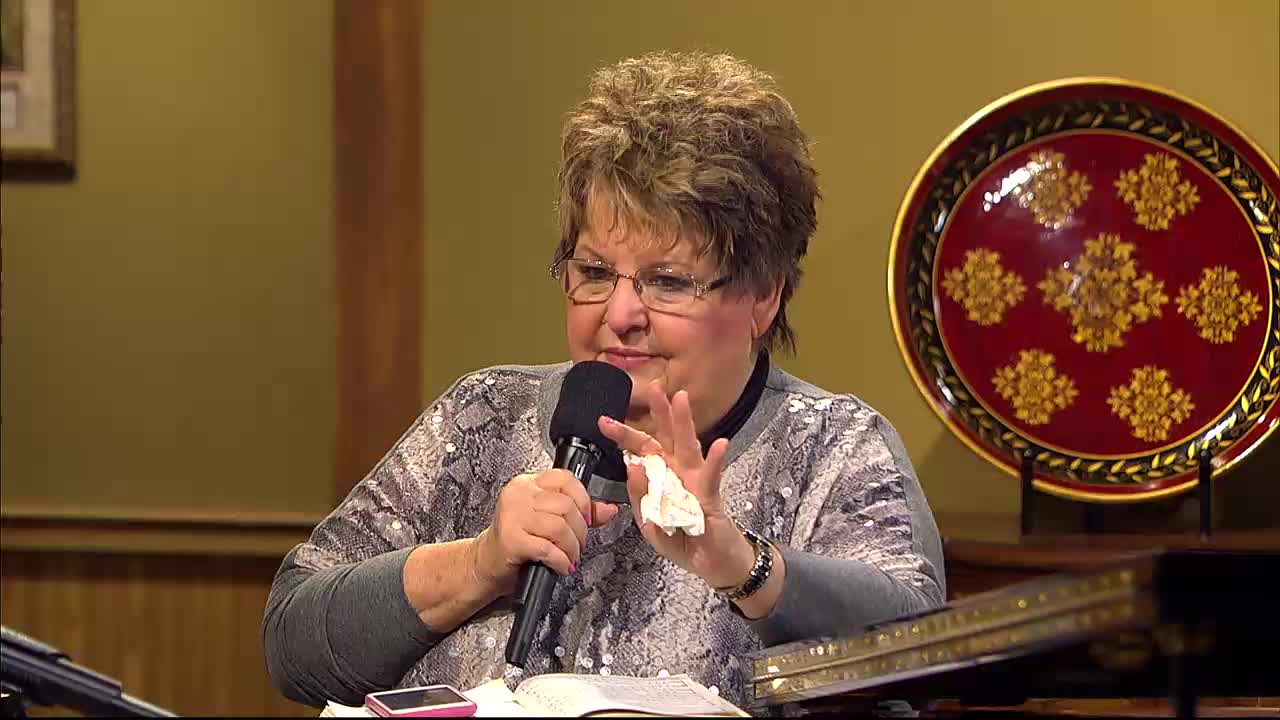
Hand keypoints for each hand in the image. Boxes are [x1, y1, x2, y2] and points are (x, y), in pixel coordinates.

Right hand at [471, 470, 619, 594]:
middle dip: (580, 531)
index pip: (565, 479)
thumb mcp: (548, 520)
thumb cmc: (518, 539)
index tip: (587, 519)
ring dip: (572, 548)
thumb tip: (610, 509)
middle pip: (566, 506)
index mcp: (528, 483)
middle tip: (578, 546)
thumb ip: (579, 512)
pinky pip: (547, 548)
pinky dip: (561, 560)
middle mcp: (518, 494)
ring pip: (559, 526)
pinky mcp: (511, 539)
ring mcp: (512, 515)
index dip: (583, 499)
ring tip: (570, 557)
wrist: (487, 563)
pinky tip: (562, 566)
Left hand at [598, 380, 755, 589]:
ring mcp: (695, 480)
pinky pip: (713, 475)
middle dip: (658, 412)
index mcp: (659, 476)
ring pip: (688, 446)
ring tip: (681, 399)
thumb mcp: (650, 524)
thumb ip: (640, 499)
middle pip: (664, 437)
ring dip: (684, 422)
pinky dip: (717, 459)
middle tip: (652, 388)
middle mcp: (677, 471)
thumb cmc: (680, 539)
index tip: (602, 421)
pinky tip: (720, 443)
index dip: (623, 435)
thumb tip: (632, 469)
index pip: (640, 450)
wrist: (710, 562)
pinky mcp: (710, 495)